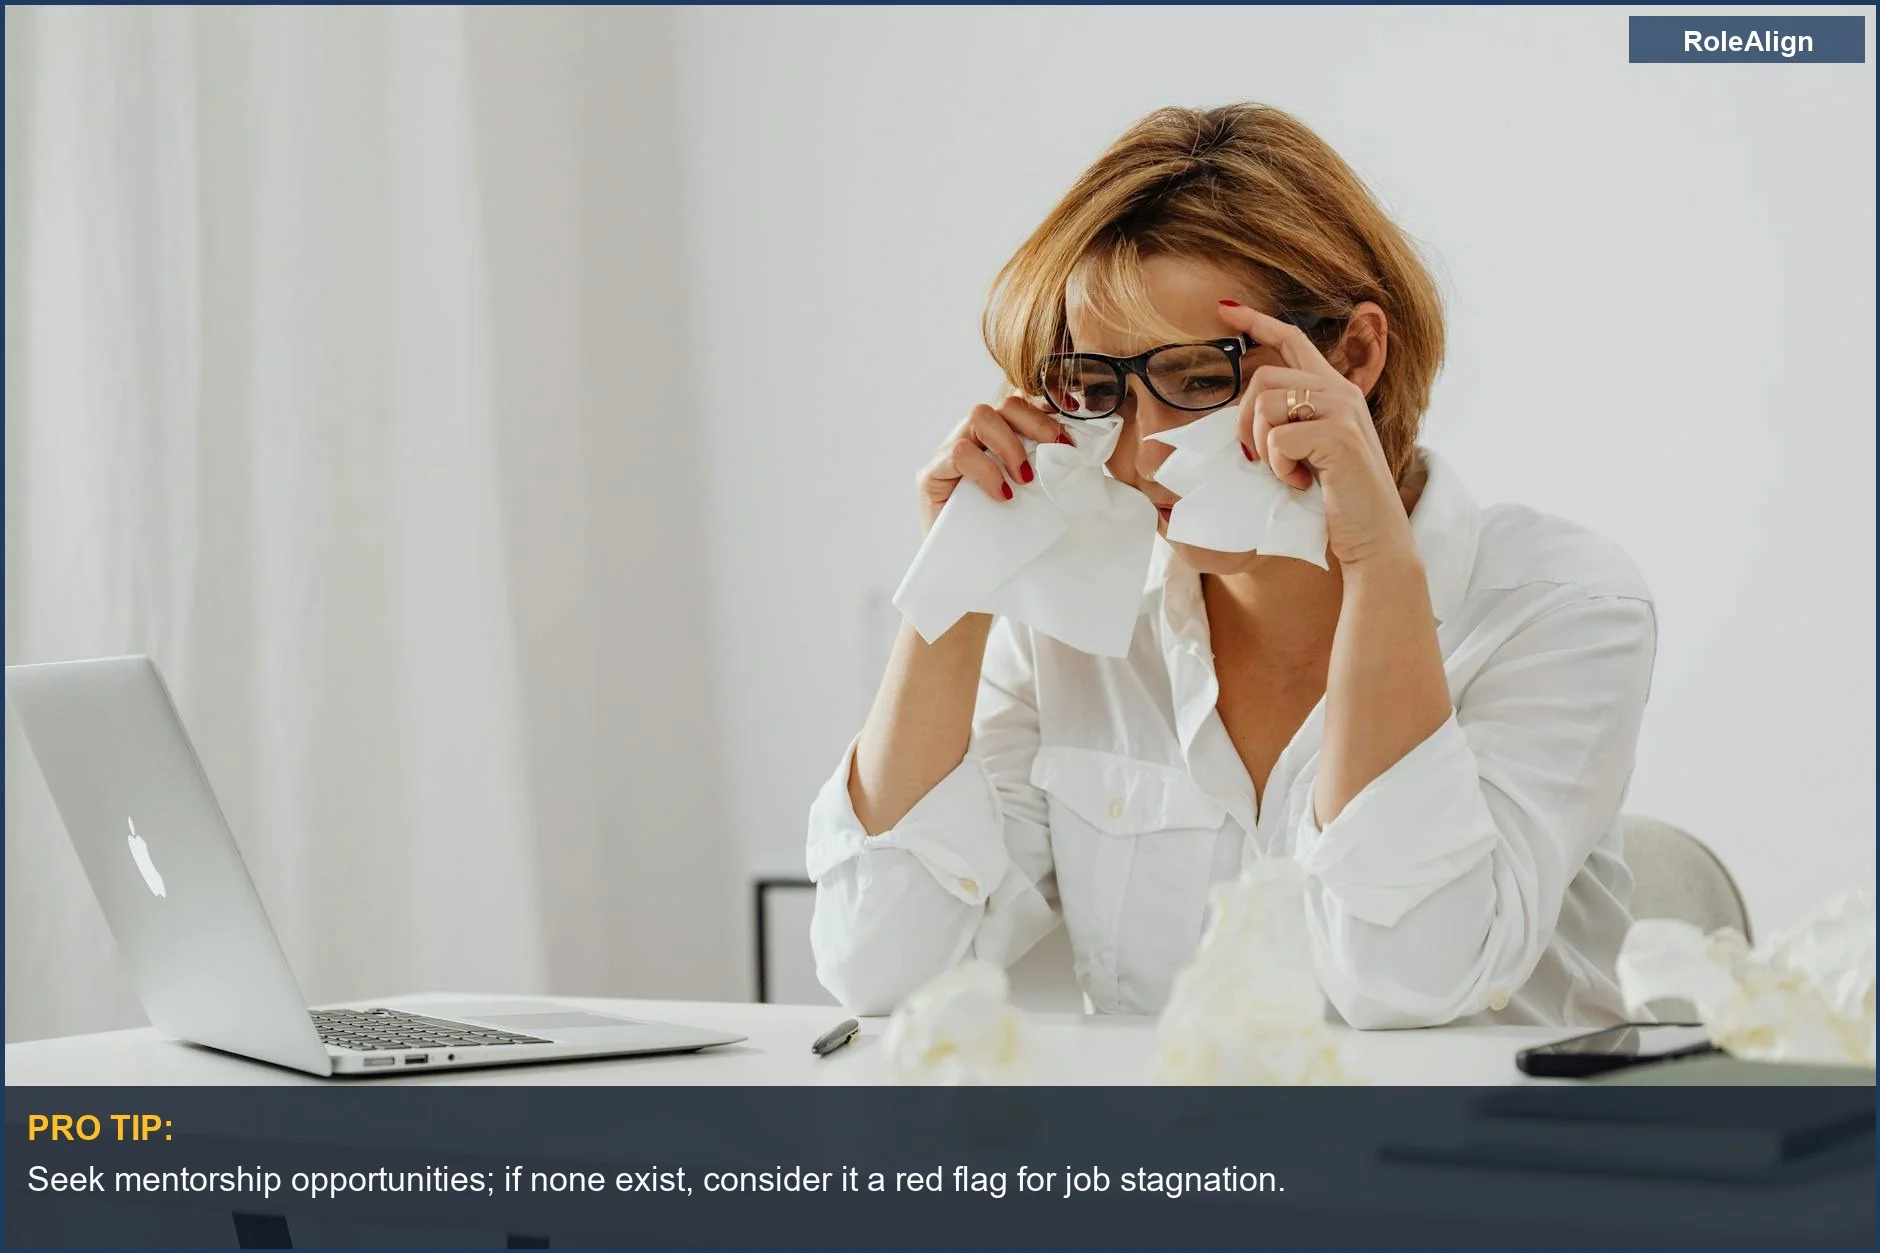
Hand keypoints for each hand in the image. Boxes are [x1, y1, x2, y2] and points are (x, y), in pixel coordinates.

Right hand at [915, 392, 1072, 532]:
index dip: (1047, 409)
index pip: (1020, 407)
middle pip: (1002, 405)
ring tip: (1024, 479)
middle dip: (1036, 423)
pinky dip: (987, 471)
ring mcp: (947, 454)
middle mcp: (970, 440)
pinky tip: (1002, 495)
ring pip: (979, 417)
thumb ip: (1044, 469)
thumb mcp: (1032, 497)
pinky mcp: (930, 475)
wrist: (967, 575)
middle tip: (1058, 451)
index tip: (1073, 425)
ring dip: (1010, 445)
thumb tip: (1077, 451)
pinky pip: (960, 453)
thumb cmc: (1001, 537)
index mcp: (995, 441)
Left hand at [1216, 303, 1415, 567]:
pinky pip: (1277, 439)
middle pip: (1264, 376)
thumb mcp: (1310, 451)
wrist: (1374, 537)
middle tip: (1257, 458)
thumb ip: (1288, 423)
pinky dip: (1278, 467)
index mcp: (1334, 390)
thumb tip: (1240, 413)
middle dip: (1244, 420)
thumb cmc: (1336, 500)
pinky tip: (1300, 482)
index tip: (1225, 308)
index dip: (1258, 321)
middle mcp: (1341, 391)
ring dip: (1261, 446)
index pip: (1294, 339)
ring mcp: (1343, 410)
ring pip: (1266, 404)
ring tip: (1286, 471)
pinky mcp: (1339, 435)